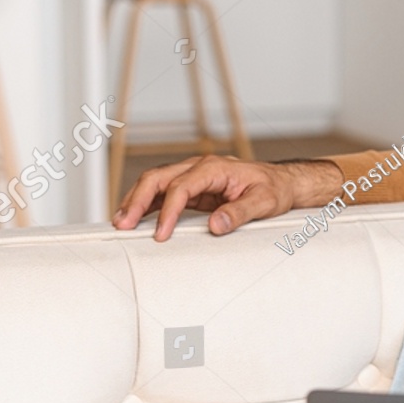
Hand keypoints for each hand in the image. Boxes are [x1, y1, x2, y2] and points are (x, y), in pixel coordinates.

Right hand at [112, 155, 342, 240]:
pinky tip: (135, 217)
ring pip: (156, 183)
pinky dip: (147, 203)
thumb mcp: (264, 203)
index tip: (161, 234)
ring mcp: (194, 176)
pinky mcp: (193, 187)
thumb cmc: (274, 190)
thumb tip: (215, 226)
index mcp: (214, 168)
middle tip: (123, 224)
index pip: (181, 187)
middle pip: (158, 178)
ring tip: (121, 222)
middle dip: (137, 200)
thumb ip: (239, 213)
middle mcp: (199, 167)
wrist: (282, 183)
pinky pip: (164, 192)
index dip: (167, 211)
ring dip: (136, 201)